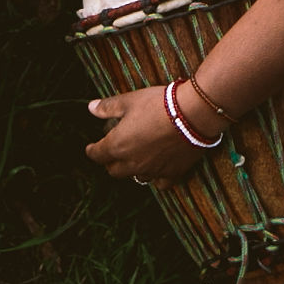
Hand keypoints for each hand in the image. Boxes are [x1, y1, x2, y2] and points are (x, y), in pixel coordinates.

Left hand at [84, 85, 210, 183]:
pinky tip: (157, 169)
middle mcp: (132, 163)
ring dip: (132, 169)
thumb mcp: (129, 101)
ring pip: (135, 178)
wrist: (192, 114)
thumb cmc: (158, 104)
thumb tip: (91, 108)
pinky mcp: (172, 173)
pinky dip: (156, 178)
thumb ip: (108, 107)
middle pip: (113, 171)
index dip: (92, 150)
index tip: (92, 148)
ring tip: (136, 158)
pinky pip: (160, 183)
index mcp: (117, 146)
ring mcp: (152, 171)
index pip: (96, 155)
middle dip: (110, 162)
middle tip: (113, 152)